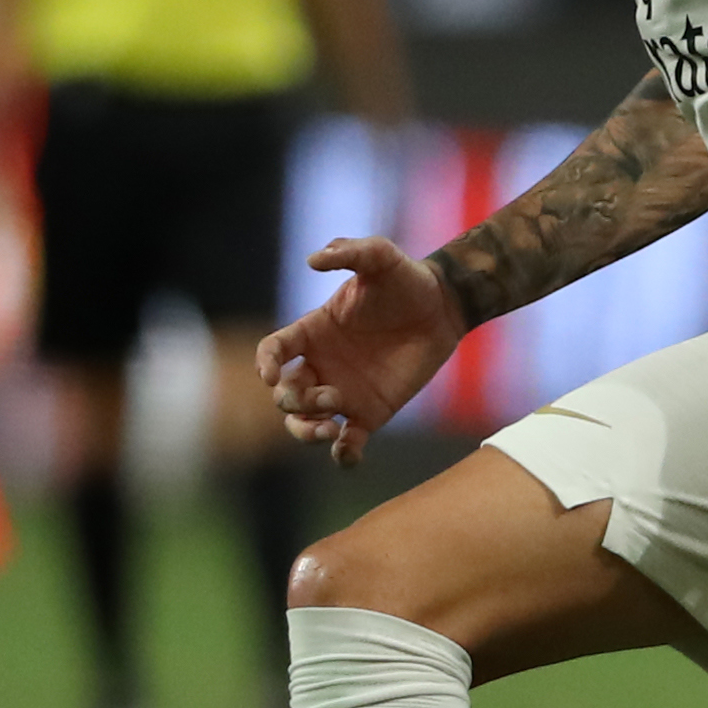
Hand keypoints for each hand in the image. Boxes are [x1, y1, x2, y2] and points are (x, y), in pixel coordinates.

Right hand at [259, 237, 462, 466]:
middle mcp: (321, 365)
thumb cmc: (407, 279)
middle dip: (295, 403)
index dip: (264, 363)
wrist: (444, 309)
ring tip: (329, 429)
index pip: (273, 351)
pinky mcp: (370, 413)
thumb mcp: (379, 256)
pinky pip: (346, 445)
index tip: (270, 375)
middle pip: (285, 395)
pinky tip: (348, 454)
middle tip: (329, 398)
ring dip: (306, 432)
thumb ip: (349, 251)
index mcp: (313, 331)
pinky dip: (342, 456)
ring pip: (305, 424)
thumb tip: (312, 259)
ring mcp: (343, 392)